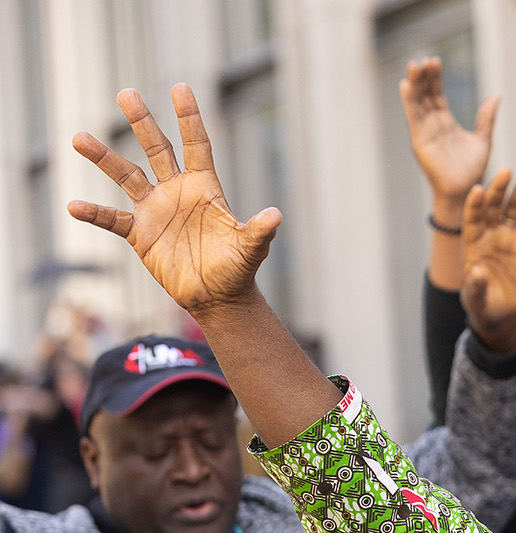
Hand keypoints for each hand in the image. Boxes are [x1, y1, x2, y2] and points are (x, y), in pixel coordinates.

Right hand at [68, 86, 279, 314]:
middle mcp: (177, 192)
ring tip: (78, 138)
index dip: (189, 117)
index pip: (196, 145)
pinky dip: (95, 214)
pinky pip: (113, 219)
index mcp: (205, 188)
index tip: (180, 87)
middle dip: (142, 122)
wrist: (217, 296)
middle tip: (126, 93)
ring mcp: (156, 210)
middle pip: (156, 149)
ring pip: (126, 176)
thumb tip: (276, 215)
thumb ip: (260, 231)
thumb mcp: (251, 249)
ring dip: (104, 158)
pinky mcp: (140, 233)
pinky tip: (74, 206)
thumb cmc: (238, 269)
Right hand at [400, 57, 498, 209]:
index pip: (437, 94)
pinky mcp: (420, 142)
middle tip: (424, 59)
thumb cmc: (472, 170)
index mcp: (445, 122)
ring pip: (416, 103)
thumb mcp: (483, 139)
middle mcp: (432, 124)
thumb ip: (486, 118)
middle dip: (424, 76)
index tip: (436, 61)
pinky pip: (413, 119)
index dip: (435, 78)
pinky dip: (409, 102)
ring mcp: (425, 132)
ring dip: (414, 84)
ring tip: (414, 65)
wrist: (466, 193)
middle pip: (424, 94)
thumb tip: (496, 96)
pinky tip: (406, 85)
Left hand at [460, 169, 515, 351]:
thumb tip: (477, 273)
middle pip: (494, 206)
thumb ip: (475, 285)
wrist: (501, 310)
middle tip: (506, 172)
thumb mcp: (475, 298)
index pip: (472, 218)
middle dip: (499, 189)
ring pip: (515, 209)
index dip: (475, 204)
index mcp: (472, 242)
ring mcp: (509, 237)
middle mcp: (490, 233)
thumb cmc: (482, 301)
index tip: (479, 190)